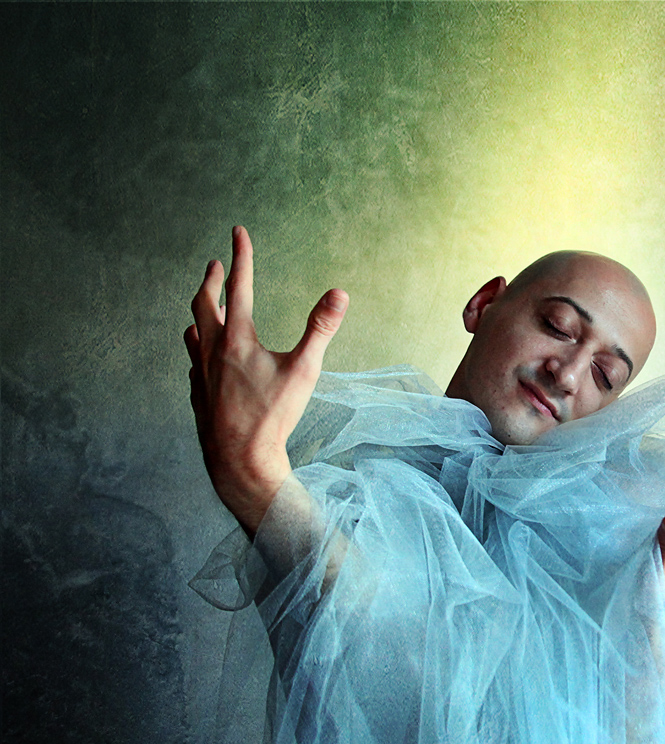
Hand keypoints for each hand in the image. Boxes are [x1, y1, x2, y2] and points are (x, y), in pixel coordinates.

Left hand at [184, 226, 348, 536]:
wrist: (239, 459)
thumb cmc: (273, 416)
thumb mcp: (304, 370)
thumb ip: (321, 329)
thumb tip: (339, 294)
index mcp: (238, 339)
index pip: (238, 286)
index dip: (241, 257)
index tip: (237, 232)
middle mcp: (213, 350)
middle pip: (204, 304)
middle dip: (211, 280)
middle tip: (214, 265)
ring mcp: (202, 373)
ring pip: (194, 332)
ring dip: (200, 314)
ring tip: (205, 309)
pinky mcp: (199, 394)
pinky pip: (194, 362)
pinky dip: (199, 348)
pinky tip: (204, 356)